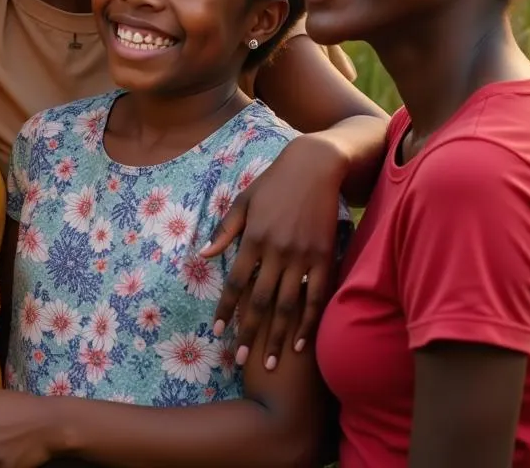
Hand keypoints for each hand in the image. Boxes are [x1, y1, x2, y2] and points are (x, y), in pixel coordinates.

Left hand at [201, 133, 346, 368]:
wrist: (315, 166)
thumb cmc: (274, 183)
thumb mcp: (243, 200)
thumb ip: (225, 230)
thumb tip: (204, 254)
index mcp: (253, 237)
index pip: (235, 282)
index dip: (225, 308)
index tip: (216, 331)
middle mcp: (276, 250)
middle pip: (259, 301)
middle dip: (248, 333)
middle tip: (240, 360)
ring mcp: (302, 256)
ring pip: (287, 305)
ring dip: (276, 337)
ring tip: (269, 363)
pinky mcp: (324, 257)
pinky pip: (316, 297)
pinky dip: (308, 323)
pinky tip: (299, 344)